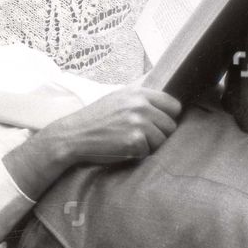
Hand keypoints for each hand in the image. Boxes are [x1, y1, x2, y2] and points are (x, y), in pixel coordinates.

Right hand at [1, 88, 182, 202]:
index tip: (158, 124)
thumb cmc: (95, 119)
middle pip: (170, 125)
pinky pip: (149, 151)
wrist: (73, 135)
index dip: (168, 117)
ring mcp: (138, 122)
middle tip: (141, 137)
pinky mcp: (134, 139)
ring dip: (150, 146)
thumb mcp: (117, 98)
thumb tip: (164, 101)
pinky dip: (139, 154)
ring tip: (130, 142)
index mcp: (138, 93)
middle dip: (159, 134)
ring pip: (162, 140)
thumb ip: (139, 98)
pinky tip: (123, 148)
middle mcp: (140, 105)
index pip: (173, 105)